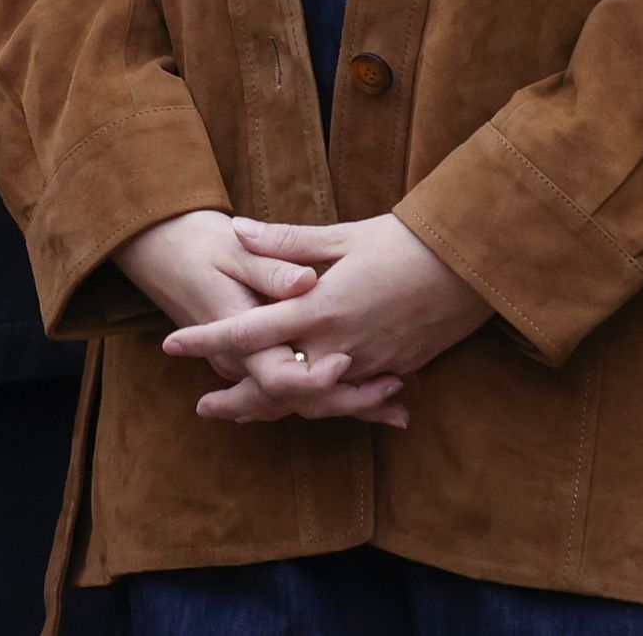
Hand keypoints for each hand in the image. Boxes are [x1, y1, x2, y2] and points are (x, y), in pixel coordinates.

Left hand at [162, 212, 488, 422]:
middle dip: (237, 399)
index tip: (172, 344)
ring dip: (275, 409)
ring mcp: (367, 365)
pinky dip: (322, 404)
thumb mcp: (342, 235)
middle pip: (275, 387)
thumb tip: (238, 230)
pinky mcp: (392, 372)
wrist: (470, 265)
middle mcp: (339, 346)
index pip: (250, 331)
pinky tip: (305, 404)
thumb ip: (287, 242)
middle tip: (203, 406)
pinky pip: (347, 398)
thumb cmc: (404, 241)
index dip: (207, 339)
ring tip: (244, 411)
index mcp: (320, 307)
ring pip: (310, 401)